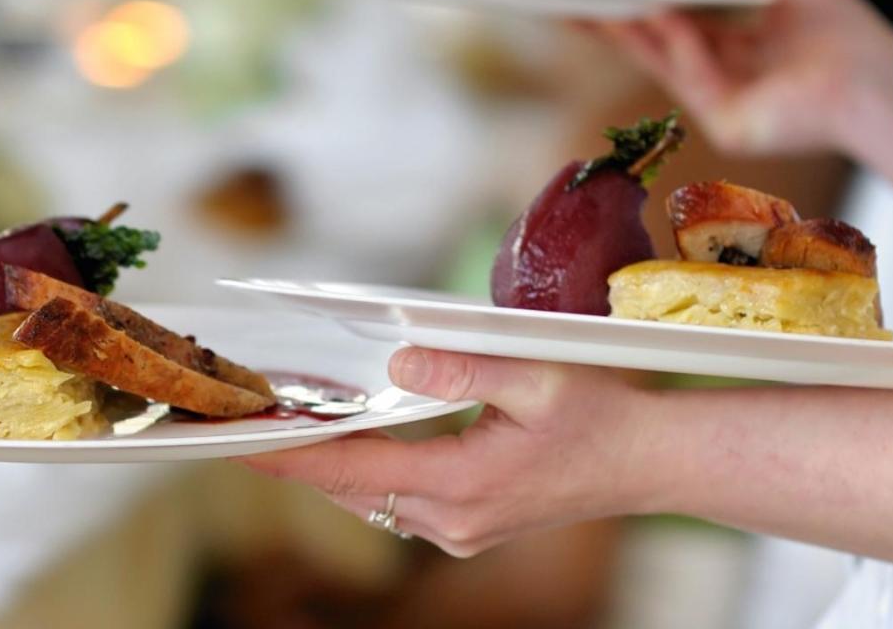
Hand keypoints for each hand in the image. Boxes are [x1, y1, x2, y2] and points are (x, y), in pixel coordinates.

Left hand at [236, 348, 655, 556]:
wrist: (651, 463)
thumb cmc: (603, 412)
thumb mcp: (538, 376)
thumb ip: (465, 366)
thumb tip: (398, 362)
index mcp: (463, 483)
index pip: (352, 469)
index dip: (292, 453)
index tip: (241, 438)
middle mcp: (453, 521)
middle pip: (350, 489)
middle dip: (298, 456)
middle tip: (247, 419)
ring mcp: (461, 532)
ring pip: (371, 499)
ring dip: (331, 465)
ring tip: (286, 424)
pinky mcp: (470, 528)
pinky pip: (397, 503)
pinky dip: (367, 473)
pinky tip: (351, 441)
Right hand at [590, 0, 892, 187]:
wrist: (880, 84)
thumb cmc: (846, 34)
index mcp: (745, 47)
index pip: (681, 25)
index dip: (641, 4)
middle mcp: (730, 78)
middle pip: (658, 48)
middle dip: (613, 24)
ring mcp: (726, 105)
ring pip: (665, 64)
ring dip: (629, 32)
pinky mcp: (730, 127)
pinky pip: (693, 79)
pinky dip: (675, 44)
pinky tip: (656, 12)